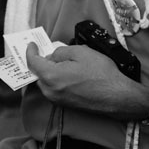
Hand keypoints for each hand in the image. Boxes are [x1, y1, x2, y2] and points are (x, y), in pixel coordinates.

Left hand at [25, 43, 148, 119]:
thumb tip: (53, 56)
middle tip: (48, 51)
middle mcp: (50, 91)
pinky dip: (56, 79)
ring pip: (46, 82)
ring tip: (62, 61)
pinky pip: (54, 89)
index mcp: (51, 77)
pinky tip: (68, 73)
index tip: (32, 44)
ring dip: (49, 71)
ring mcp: (57, 100)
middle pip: (38, 73)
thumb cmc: (102, 74)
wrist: (118, 97)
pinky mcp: (65, 104)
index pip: (32, 63)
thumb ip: (60, 52)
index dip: (30, 51)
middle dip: (41, 61)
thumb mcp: (81, 52)